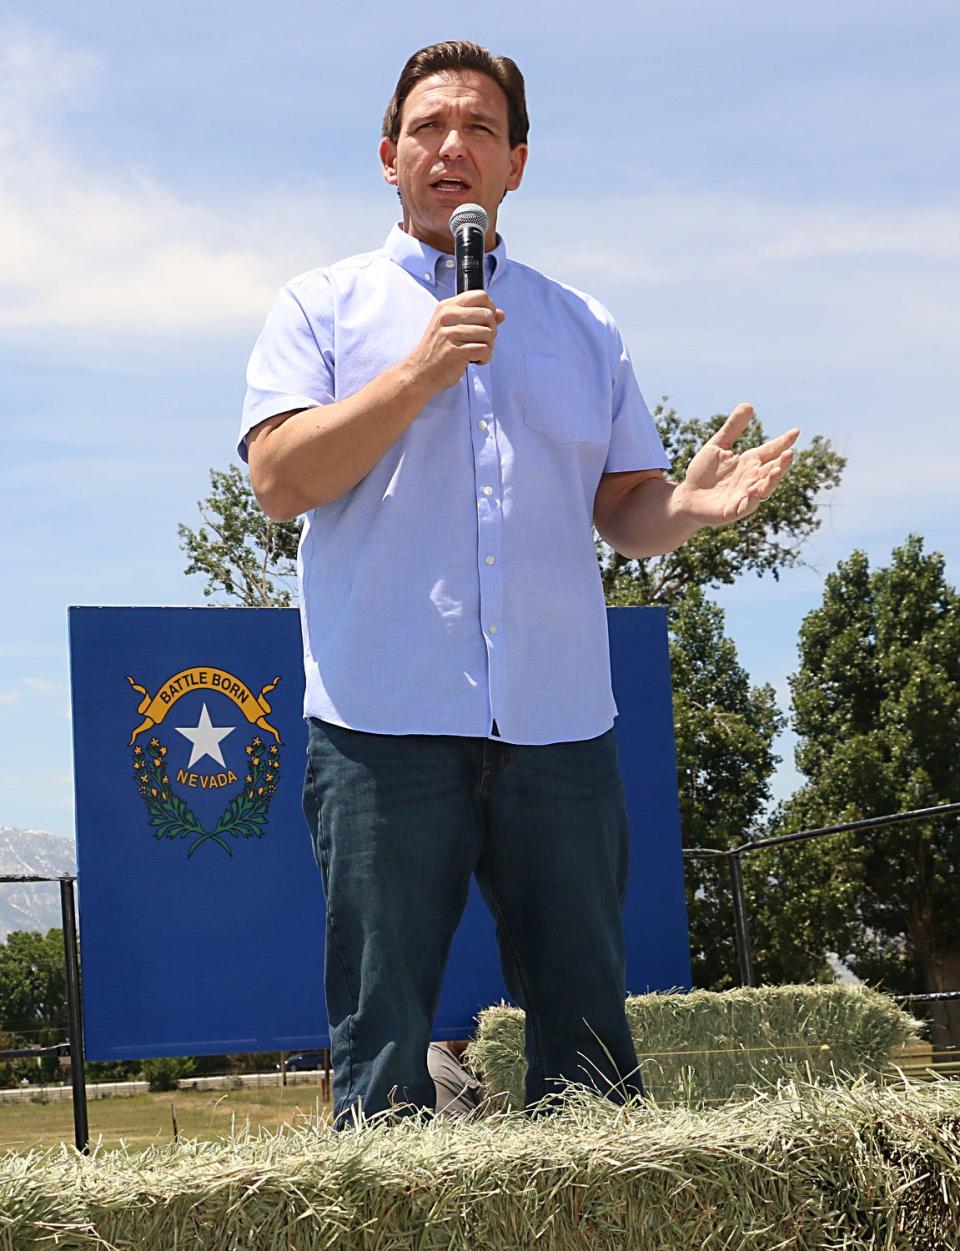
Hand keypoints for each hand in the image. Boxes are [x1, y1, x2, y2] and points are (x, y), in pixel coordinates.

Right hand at [406, 291, 504, 392]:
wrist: (419, 373)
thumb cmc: (438, 351)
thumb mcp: (453, 327)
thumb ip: (477, 318)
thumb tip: (501, 314)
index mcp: (447, 307)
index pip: (481, 296)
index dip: (490, 309)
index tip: (485, 323)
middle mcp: (447, 317)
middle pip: (488, 315)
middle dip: (492, 331)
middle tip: (481, 342)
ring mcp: (449, 334)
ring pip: (489, 334)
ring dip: (489, 347)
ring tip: (476, 353)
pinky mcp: (454, 352)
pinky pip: (484, 350)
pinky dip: (484, 358)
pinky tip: (474, 361)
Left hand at [676, 403, 798, 525]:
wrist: (687, 496)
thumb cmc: (703, 472)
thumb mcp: (717, 446)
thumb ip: (732, 428)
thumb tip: (749, 404)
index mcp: (750, 461)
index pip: (771, 450)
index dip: (783, 442)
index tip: (795, 431)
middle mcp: (752, 477)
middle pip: (773, 469)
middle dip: (782, 462)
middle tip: (790, 452)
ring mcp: (746, 495)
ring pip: (765, 488)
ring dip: (772, 480)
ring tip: (777, 470)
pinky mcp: (734, 510)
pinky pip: (747, 506)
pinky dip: (751, 499)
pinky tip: (753, 489)